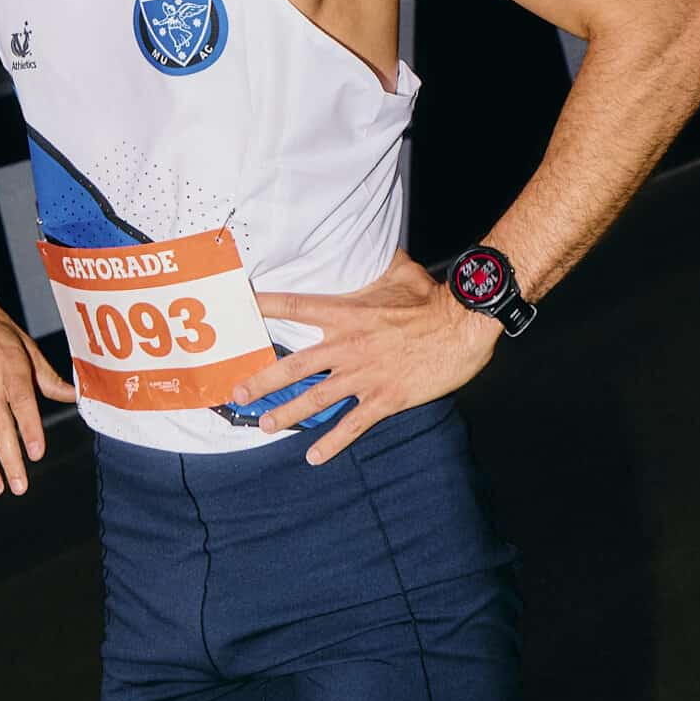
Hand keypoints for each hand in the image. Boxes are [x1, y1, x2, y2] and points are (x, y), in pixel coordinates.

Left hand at [231, 247, 499, 462]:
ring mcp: (364, 375)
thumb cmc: (431, 297)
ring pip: (316, 398)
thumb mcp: (399, 272)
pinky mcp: (385, 398)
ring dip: (288, 414)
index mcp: (346, 313)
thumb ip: (377, 263)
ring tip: (266, 426)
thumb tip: (373, 243)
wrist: (462, 326)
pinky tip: (314, 457)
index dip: (263, 306)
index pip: (294, 307)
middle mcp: (347, 346)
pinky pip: (353, 425)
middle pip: (294, 365)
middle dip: (262, 381)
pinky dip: (332, 443)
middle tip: (237, 394)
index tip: (238, 308)